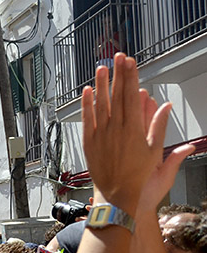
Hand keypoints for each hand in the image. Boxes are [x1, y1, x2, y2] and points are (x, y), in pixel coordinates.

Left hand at [81, 54, 189, 213]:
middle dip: (118, 75)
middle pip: (117, 96)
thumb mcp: (155, 152)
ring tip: (103, 67)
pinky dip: (86, 104)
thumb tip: (165, 106)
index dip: (131, 77)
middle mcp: (116, 130)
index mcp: (134, 130)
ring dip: (101, 84)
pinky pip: (87, 119)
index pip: (132, 96)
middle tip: (118, 57)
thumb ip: (158, 126)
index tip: (130, 62)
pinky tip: (88, 91)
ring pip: (100, 104)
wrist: (118, 195)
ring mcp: (100, 135)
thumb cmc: (139, 176)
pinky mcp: (89, 143)